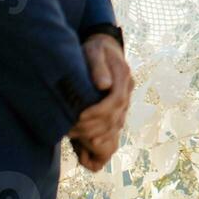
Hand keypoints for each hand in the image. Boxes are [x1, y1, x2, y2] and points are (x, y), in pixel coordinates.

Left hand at [68, 33, 133, 170]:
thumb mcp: (94, 50)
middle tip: (71, 130)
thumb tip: (104, 85)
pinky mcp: (116, 112)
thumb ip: (98, 65)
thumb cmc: (96, 49)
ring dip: (96, 137)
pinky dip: (102, 143)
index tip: (79, 116)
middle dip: (92, 127)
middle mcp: (127, 93)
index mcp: (124, 78)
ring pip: (115, 128)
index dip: (98, 112)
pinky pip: (113, 132)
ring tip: (75, 138)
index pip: (116, 101)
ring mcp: (123, 104)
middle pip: (115, 118)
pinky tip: (86, 149)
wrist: (104, 49)